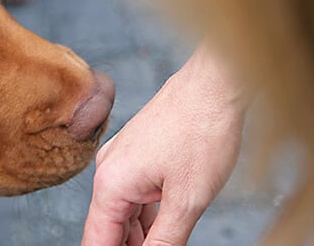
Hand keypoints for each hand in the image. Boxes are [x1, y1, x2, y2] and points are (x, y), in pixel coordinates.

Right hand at [82, 45, 247, 245]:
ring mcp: (122, 162)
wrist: (216, 84)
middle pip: (109, 230)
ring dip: (140, 238)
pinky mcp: (138, 156)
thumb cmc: (202, 130)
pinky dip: (148, 218)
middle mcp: (108, 172)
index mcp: (110, 184)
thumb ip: (165, 241)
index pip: (97, 241)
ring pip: (125, 215)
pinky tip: (165, 232)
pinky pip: (136, 197)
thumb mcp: (187, 200)